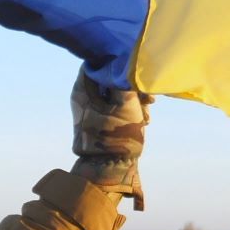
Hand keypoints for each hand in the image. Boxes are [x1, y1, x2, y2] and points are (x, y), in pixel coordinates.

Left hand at [69, 67, 153, 210]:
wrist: (110, 169)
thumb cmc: (118, 137)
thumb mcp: (126, 104)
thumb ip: (125, 80)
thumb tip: (127, 60)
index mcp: (82, 91)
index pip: (98, 63)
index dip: (118, 64)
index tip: (134, 73)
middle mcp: (82, 98)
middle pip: (108, 78)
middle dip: (130, 84)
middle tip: (147, 98)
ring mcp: (90, 109)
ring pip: (115, 92)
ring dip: (134, 98)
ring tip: (147, 112)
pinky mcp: (98, 119)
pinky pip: (115, 106)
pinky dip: (129, 108)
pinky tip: (143, 119)